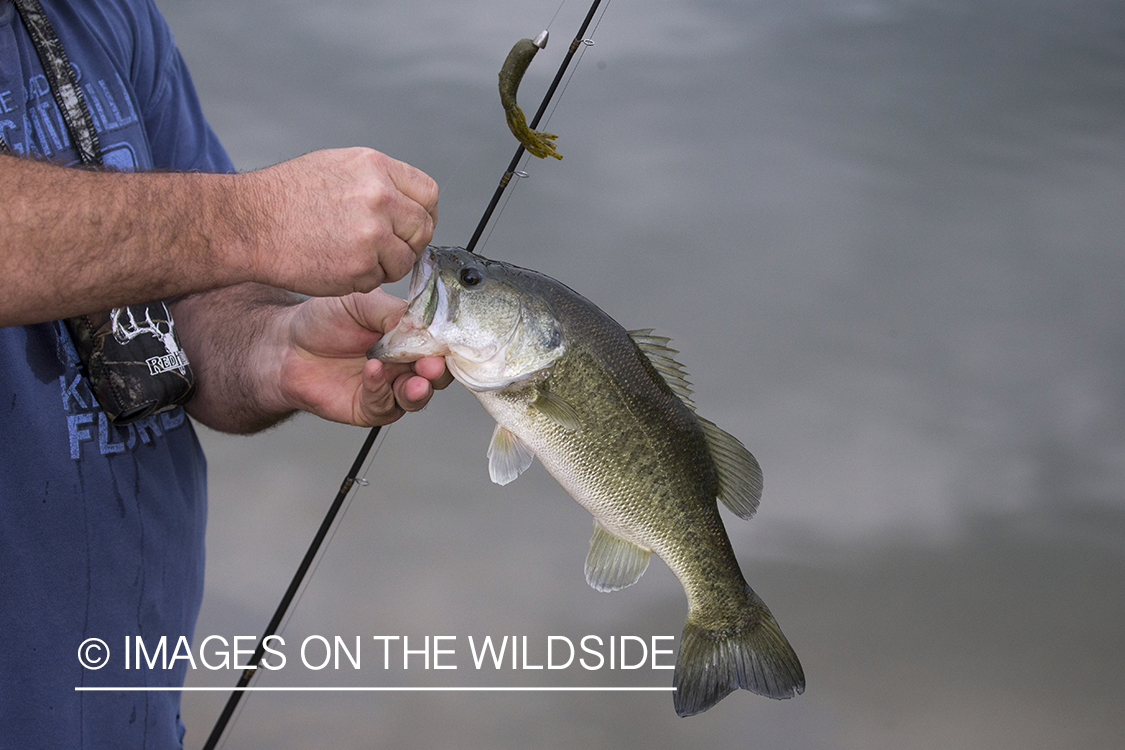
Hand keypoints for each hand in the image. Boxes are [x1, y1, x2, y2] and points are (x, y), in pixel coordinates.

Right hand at [245, 148, 438, 296]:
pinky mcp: (360, 266)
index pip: (427, 193)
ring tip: (355, 256)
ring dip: (387, 265)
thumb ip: (378, 182)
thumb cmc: (285, 197)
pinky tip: (337, 264)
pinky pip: (379, 279)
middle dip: (410, 242)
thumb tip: (407, 203)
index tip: (413, 224)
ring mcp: (371, 233)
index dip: (423, 213)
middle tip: (387, 248)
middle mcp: (379, 197)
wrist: (248, 223)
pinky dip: (363, 279)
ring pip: (405, 259)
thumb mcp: (337, 167)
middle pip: (423, 228)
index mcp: (376, 168)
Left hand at [263, 289, 452, 426]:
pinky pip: (384, 404)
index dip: (445, 345)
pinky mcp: (370, 408)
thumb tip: (421, 320)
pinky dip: (380, 388)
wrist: (286, 346)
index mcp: (409, 336)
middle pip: (436, 374)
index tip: (446, 343)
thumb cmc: (322, 321)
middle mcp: (404, 364)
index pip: (439, 344)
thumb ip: (392, 310)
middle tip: (433, 365)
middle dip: (438, 371)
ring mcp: (389, 387)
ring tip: (416, 380)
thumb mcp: (360, 302)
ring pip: (416, 396)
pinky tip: (372, 371)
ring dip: (419, 389)